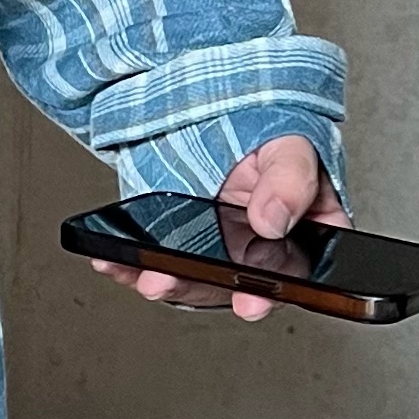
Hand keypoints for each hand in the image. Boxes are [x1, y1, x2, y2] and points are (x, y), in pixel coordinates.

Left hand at [88, 133, 350, 323]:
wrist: (224, 114)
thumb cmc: (272, 135)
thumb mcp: (291, 146)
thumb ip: (290, 181)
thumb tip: (272, 220)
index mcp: (304, 235)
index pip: (299, 273)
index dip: (274, 293)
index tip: (251, 303)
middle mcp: (262, 251)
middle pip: (238, 286)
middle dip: (204, 290)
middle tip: (175, 287)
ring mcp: (220, 250)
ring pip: (196, 280)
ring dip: (168, 282)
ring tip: (146, 277)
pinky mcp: (182, 242)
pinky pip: (159, 261)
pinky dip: (132, 265)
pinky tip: (114, 261)